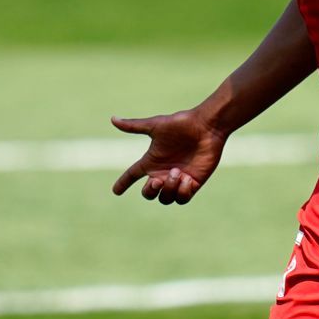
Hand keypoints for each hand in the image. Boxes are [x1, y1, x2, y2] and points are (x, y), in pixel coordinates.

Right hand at [110, 111, 227, 204]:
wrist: (205, 127)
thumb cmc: (181, 125)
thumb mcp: (155, 125)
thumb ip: (134, 126)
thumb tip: (112, 119)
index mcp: (152, 161)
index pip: (132, 175)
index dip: (123, 183)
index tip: (116, 191)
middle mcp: (163, 172)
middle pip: (149, 193)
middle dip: (150, 191)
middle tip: (157, 180)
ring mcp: (177, 180)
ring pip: (165, 199)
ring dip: (168, 189)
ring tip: (177, 173)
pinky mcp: (193, 183)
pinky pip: (182, 199)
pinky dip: (182, 192)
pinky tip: (187, 179)